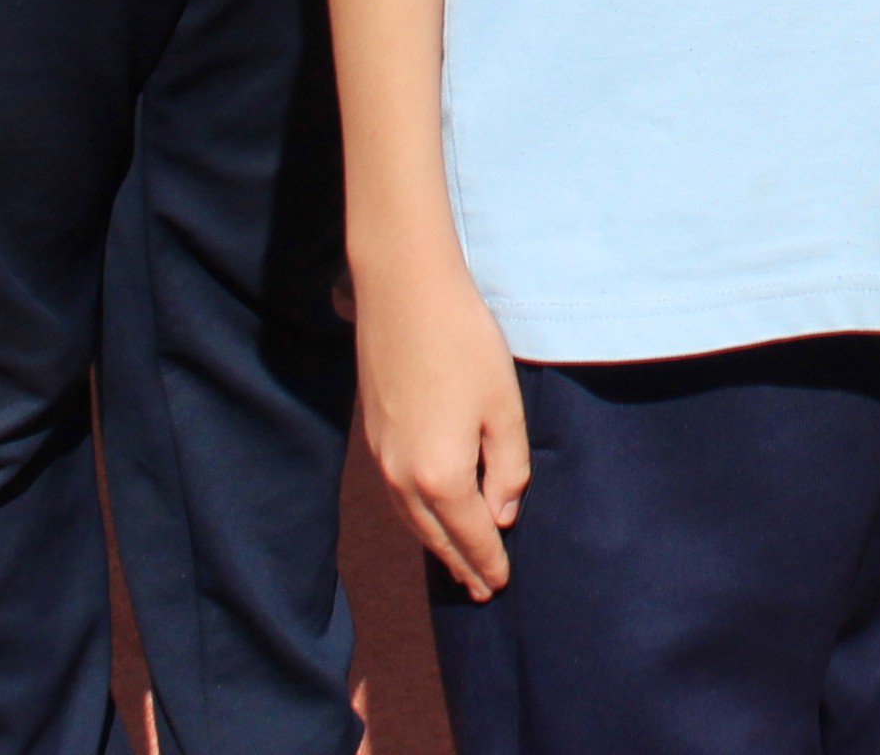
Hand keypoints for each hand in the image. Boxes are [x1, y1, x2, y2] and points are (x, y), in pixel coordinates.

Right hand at [354, 249, 529, 599]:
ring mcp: (381, 457)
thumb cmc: (463, 342)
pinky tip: (427, 514)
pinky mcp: (372, 435)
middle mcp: (403, 476)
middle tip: (480, 589)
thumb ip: (507, 467)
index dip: (489, 561)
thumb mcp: (504, 405)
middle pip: (435, 536)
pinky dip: (416, 518)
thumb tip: (502, 513)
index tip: (501, 584)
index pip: (471, 535)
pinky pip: (396, 496)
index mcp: (441, 475)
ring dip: (435, 544)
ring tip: (455, 563)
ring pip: (411, 519)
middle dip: (460, 564)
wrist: (403, 290)